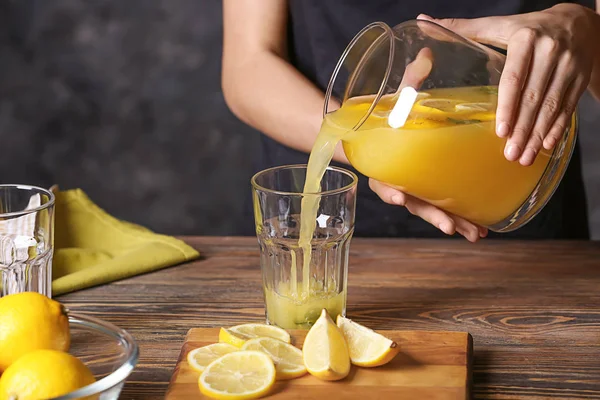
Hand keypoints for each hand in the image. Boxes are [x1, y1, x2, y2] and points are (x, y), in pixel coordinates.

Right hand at [366, 46, 487, 240]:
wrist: (382, 131)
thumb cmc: (386, 117)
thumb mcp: (395, 97)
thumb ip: (409, 80)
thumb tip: (428, 53)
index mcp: (384, 163)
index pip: (382, 180)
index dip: (389, 190)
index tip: (399, 197)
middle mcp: (399, 181)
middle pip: (413, 204)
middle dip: (432, 216)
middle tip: (449, 226)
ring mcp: (416, 188)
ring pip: (432, 211)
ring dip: (453, 222)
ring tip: (474, 234)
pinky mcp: (431, 189)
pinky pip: (444, 207)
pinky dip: (461, 217)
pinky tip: (481, 227)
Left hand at [418, 4, 599, 165]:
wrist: (578, 22)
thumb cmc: (529, 27)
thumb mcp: (498, 25)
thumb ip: (463, 28)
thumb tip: (423, 21)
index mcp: (526, 39)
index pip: (515, 78)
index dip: (508, 106)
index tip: (501, 131)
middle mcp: (550, 52)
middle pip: (533, 97)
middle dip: (522, 129)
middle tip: (509, 154)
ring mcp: (569, 66)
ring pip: (551, 106)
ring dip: (538, 135)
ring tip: (524, 157)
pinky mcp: (580, 78)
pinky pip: (568, 106)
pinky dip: (558, 128)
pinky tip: (547, 145)